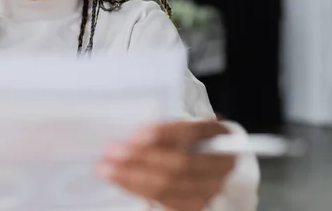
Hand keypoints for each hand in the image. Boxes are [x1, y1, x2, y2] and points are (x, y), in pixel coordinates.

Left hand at [96, 120, 235, 210]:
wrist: (223, 172)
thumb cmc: (199, 142)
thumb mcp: (191, 128)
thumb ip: (170, 129)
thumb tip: (133, 132)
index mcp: (221, 134)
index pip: (192, 132)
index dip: (164, 133)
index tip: (136, 135)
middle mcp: (222, 165)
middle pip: (179, 164)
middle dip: (141, 158)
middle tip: (111, 152)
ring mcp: (212, 190)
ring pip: (170, 187)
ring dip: (133, 179)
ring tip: (108, 170)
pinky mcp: (199, 207)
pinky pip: (167, 203)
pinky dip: (140, 192)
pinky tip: (122, 183)